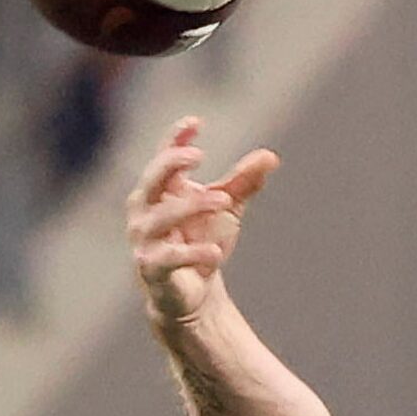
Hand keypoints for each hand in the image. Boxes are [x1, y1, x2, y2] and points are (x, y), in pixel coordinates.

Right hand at [128, 116, 277, 324]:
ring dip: (193, 205)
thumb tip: (271, 156)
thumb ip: (243, 182)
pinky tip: (216, 252)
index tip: (196, 122)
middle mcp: (146, 210)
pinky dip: (194, 253)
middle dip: (171, 163)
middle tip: (198, 154)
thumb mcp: (227, 209)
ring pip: (162, 216)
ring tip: (225, 200)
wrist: (194, 294)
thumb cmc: (202, 240)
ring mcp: (145, 239)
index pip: (164, 157)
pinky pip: (169, 258)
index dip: (175, 138)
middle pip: (152, 178)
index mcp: (161, 190)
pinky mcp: (152, 268)